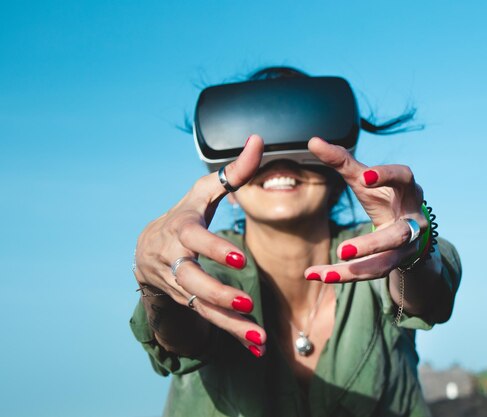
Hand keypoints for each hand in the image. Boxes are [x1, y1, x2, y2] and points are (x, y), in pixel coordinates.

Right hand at [133, 135, 266, 355]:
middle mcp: (175, 261)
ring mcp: (180, 285)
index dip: (214, 248)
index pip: (194, 240)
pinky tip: (256, 348)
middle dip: (219, 294)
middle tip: (246, 304)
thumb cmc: (184, 214)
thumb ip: (234, 172)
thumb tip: (260, 140)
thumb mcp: (203, 192)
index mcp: (181, 230)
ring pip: (203, 308)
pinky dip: (232, 334)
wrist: (147, 248)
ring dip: (230, 326)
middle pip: (194, 282)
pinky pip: (209, 320)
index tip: (239, 256)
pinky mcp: (187, 301)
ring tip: (259, 339)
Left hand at [304, 137, 428, 282]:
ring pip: (386, 261)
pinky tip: (317, 274)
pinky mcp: (397, 263)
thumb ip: (340, 160)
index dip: (387, 175)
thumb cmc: (384, 195)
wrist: (411, 228)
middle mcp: (413, 219)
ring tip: (325, 273)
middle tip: (342, 250)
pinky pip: (373, 273)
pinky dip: (345, 274)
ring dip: (356, 270)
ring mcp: (408, 245)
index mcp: (407, 189)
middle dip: (372, 244)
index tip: (364, 178)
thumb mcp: (364, 178)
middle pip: (399, 234)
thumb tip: (313, 140)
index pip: (404, 177)